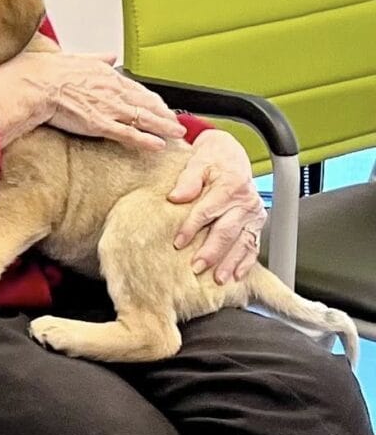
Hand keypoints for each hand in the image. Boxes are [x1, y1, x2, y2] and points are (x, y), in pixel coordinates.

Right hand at [0, 51, 186, 151]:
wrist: (35, 84)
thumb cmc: (47, 72)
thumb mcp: (76, 57)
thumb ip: (96, 58)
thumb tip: (109, 55)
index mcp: (107, 75)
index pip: (136, 88)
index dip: (151, 99)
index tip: (160, 105)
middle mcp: (113, 90)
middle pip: (146, 103)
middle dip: (165, 114)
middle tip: (177, 123)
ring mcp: (109, 108)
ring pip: (144, 118)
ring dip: (164, 127)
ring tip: (177, 134)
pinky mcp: (100, 124)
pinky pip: (129, 134)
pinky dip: (146, 141)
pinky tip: (159, 146)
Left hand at [169, 129, 265, 282]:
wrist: (231, 155)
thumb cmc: (212, 158)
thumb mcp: (198, 161)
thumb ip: (188, 179)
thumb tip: (177, 196)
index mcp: (230, 185)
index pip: (207, 211)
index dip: (191, 228)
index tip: (178, 243)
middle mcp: (245, 202)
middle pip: (227, 231)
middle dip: (212, 252)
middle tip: (197, 267)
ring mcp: (254, 214)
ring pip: (243, 242)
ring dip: (230, 262)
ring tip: (218, 278)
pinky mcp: (257, 223)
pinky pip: (253, 245)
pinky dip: (246, 262)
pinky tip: (237, 276)